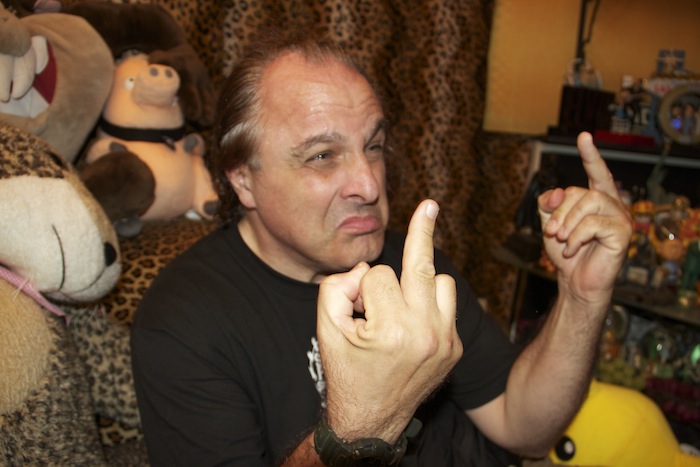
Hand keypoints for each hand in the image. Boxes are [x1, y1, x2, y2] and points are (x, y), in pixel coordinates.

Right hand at [316, 199, 462, 442]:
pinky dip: (431, 302)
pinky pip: (450, 304)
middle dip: (422, 230)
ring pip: (440, 280)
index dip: (359, 285)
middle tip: (430, 205)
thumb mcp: (326, 329)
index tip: (355, 309)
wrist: (372, 420)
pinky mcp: (455, 348)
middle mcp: (426, 333)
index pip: (377, 274)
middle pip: (422, 264)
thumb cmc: (346, 373)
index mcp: (392, 330)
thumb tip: (364, 269)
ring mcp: (446, 341)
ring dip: (418, 281)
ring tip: (401, 302)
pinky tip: (415, 317)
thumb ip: (335, 287)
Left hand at [538, 132, 632, 305]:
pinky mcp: (623, 233)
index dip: (590, 154)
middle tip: (551, 232)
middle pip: (581, 191)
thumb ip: (548, 203)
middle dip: (560, 211)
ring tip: (561, 239)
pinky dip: (576, 236)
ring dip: (568, 222)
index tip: (584, 136)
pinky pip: (593, 223)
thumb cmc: (566, 251)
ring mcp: (620, 217)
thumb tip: (557, 193)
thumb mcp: (550, 222)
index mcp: (596, 197)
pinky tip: (572, 249)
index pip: (596, 171)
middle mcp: (612, 203)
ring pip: (589, 202)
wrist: (575, 280)